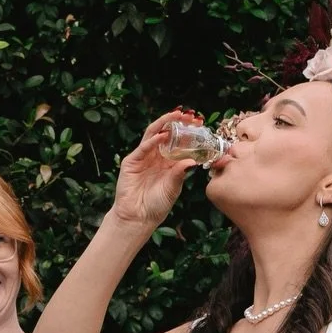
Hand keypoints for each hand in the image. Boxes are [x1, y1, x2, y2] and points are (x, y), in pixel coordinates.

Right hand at [110, 109, 198, 232]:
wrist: (138, 218)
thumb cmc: (156, 205)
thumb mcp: (173, 188)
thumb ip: (180, 173)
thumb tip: (193, 161)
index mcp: (167, 162)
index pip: (178, 141)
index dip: (187, 131)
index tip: (200, 123)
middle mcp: (155, 156)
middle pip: (166, 133)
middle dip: (177, 122)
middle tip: (190, 115)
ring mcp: (143, 157)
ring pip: (154, 134)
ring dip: (164, 123)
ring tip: (176, 115)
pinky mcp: (131, 162)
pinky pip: (143, 147)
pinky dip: (153, 140)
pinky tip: (163, 135)